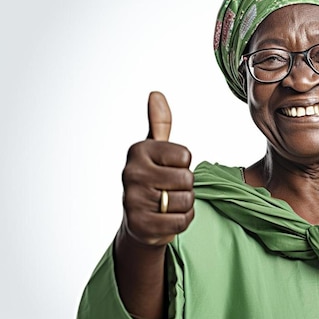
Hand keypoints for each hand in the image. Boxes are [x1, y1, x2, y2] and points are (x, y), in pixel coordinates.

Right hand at [121, 91, 194, 246]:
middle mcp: (131, 173)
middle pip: (187, 179)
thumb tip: (156, 94)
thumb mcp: (156, 149)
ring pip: (186, 201)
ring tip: (166, 204)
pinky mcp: (141, 225)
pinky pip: (181, 221)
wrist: (138, 221)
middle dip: (185, 187)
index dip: (183, 165)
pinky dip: (181, 221)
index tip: (168, 168)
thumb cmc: (152, 179)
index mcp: (138, 151)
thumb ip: (160, 123)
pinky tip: (166, 218)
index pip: (185, 156)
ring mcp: (134, 200)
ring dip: (183, 205)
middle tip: (168, 190)